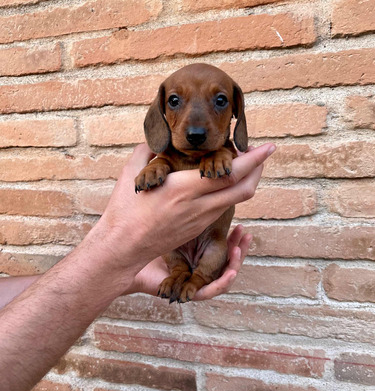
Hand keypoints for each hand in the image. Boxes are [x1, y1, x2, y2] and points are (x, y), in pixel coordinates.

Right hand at [92, 142, 274, 291]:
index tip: (268, 147)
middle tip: (261, 154)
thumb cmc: (124, 212)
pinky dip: (229, 192)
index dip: (254, 160)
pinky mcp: (197, 228)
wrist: (122, 248)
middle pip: (244, 189)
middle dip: (258, 169)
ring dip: (245, 181)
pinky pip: (221, 208)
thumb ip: (147, 152)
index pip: (230, 173)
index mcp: (185, 189)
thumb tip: (156, 141)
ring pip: (235, 200)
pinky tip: (221, 183)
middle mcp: (199, 207)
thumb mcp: (133, 174)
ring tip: (241, 164)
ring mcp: (201, 220)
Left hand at [129, 225, 250, 298]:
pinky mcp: (188, 293)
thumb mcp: (176, 224)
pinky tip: (232, 271)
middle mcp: (197, 269)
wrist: (129, 255)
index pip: (222, 250)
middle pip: (227, 264)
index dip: (235, 240)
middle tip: (246, 236)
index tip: (241, 227)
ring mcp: (194, 282)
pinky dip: (223, 283)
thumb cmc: (148, 237)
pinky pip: (210, 291)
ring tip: (239, 250)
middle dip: (240, 250)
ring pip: (223, 278)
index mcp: (197, 255)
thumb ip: (190, 216)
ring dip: (235, 264)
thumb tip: (209, 193)